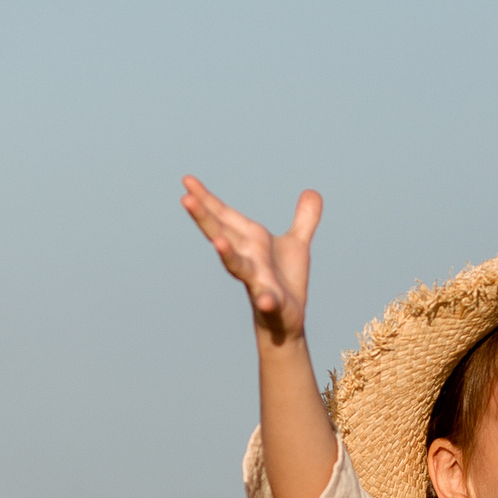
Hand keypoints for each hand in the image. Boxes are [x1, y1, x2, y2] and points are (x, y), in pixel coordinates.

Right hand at [183, 178, 319, 347]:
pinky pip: (268, 301)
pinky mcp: (272, 302)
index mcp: (252, 241)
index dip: (206, 199)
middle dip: (205, 219)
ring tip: (218, 242)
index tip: (186, 179)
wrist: (286, 318)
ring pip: (238, 267)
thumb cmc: (284, 280)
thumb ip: (304, 219)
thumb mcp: (298, 245)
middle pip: (222, 235)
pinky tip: (266, 300)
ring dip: (227, 255)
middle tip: (185, 200)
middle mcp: (248, 258)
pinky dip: (266, 300)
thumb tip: (312, 191)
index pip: (225, 216)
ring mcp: (257, 281)